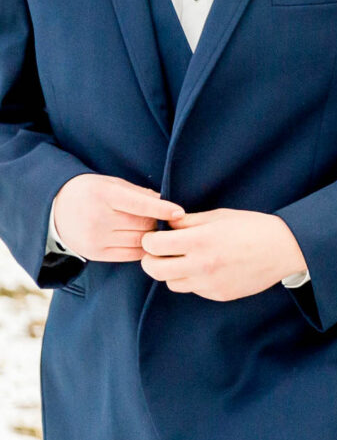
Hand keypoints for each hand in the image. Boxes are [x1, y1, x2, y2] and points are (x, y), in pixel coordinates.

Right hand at [50, 174, 183, 262]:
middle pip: (143, 224)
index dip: (162, 209)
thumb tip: (165, 204)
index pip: (140, 204)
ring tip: (152, 229)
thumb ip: (138, 193)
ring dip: (151, 236)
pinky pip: (130, 255)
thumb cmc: (90, 192)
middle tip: (163, 219)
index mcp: (103, 195)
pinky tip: (144, 242)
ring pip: (139, 241)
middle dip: (157, 222)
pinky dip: (142, 249)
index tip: (180, 212)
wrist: (53, 209)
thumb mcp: (110, 184)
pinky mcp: (95, 253)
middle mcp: (98, 218)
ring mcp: (95, 238)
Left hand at [138, 210, 306, 302]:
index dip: (149, 240)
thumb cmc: (254, 227)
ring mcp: (209, 283)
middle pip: (154, 269)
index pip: (153, 245)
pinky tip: (208, 268)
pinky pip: (193, 289)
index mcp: (200, 240)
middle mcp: (201, 265)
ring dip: (172, 272)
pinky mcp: (218, 294)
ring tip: (186, 260)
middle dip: (151, 260)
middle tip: (159, 253)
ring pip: (171, 283)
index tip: (155, 237)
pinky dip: (193, 280)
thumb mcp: (220, 216)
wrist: (285, 249)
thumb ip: (189, 222)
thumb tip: (166, 225)